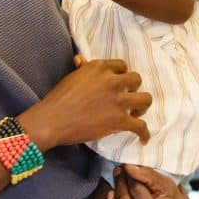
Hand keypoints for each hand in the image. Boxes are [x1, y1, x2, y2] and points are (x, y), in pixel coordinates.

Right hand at [21, 58, 151, 151]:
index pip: (122, 66)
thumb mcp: (71, 77)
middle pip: (137, 80)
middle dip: (133, 89)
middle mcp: (112, 81)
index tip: (119, 84)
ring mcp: (118, 101)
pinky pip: (140, 125)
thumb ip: (82, 68)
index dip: (122, 75)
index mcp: (100, 67)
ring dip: (142, 107)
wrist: (52, 120)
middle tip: (127, 99)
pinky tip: (143, 138)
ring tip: (136, 113)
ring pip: (145, 99)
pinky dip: (144, 133)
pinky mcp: (119, 121)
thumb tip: (81, 59)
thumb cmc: (58, 98)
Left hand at [105, 165, 191, 198]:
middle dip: (122, 181)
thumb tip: (130, 167)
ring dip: (115, 191)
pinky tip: (111, 195)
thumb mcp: (171, 189)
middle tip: (120, 169)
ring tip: (118, 178)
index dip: (132, 175)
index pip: (140, 191)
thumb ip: (152, 178)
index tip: (127, 164)